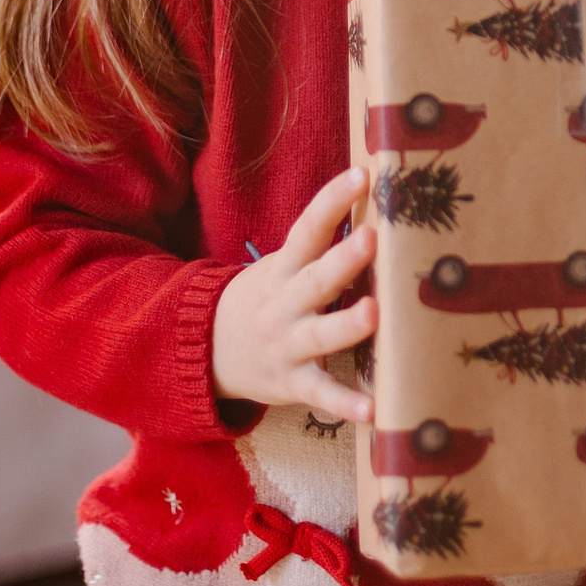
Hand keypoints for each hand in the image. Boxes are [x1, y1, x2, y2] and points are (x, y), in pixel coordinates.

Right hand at [209, 166, 377, 421]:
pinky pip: (320, 393)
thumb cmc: (267, 300)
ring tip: (374, 313)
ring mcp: (287, 344)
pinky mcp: (292, 384)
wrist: (206, 351)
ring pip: (319, 334)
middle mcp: (285, 304)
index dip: (333, 200)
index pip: (308, 227)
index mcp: (284, 269)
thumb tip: (378, 209)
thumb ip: (321, 246)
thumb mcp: (282, 268)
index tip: (363, 175)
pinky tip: (373, 410)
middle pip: (316, 278)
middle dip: (343, 258)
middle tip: (372, 237)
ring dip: (347, 325)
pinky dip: (344, 403)